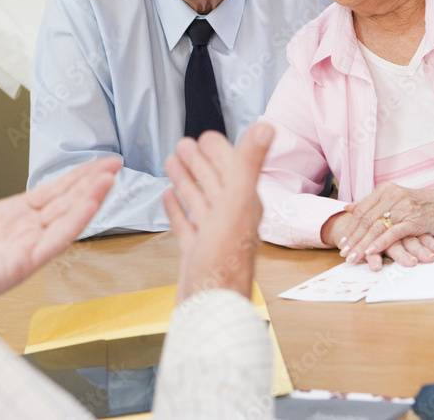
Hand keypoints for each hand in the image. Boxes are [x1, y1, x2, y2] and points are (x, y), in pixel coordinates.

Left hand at [0, 142, 120, 307]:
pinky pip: (56, 240)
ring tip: (111, 178)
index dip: (76, 177)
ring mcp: (25, 248)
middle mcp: (22, 232)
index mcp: (7, 217)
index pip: (51, 192)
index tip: (98, 164)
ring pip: (66, 218)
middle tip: (116, 164)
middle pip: (65, 202)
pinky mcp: (23, 263)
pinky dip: (76, 221)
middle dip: (91, 183)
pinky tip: (92, 202)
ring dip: (90, 197)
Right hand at [162, 123, 273, 302]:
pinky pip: (186, 225)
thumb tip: (266, 126)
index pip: (232, 168)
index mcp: (244, 204)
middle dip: (200, 161)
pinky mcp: (197, 253)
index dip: (219, 150)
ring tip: (173, 163)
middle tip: (184, 144)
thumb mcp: (237, 203)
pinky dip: (177, 209)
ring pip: (200, 200)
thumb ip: (249, 163)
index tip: (205, 135)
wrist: (210, 307)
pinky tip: (168, 198)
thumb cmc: (224, 260)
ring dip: (187, 180)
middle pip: (214, 182)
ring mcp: (213, 237)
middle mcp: (231, 218)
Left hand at [338, 183, 433, 271]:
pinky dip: (380, 243)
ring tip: (354, 257)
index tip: (343, 241)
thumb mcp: (394, 199)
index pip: (362, 210)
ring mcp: (403, 208)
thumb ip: (371, 203)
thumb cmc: (418, 205)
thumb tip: (348, 207)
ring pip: (377, 227)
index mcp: (384, 190)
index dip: (351, 227)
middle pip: (367, 220)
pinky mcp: (414, 220)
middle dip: (354, 239)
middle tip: (345, 253)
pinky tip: (371, 252)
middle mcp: (392, 196)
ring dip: (363, 244)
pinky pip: (393, 233)